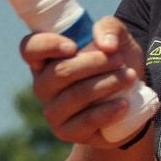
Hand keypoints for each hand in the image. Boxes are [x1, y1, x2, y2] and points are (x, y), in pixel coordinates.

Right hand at [22, 18, 148, 147]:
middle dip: (93, 63)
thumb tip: (107, 44)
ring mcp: (53, 111)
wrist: (132, 102)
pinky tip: (123, 103)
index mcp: (46, 59)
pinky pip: (85, 121)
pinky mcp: (67, 132)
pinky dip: (107, 111)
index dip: (47, 45)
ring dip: (106, 84)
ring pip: (75, 95)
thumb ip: (110, 28)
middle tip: (118, 59)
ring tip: (129, 77)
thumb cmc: (116, 64)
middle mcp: (43, 85)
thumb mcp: (117, 39)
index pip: (29, 48)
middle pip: (59, 72)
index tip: (73, 46)